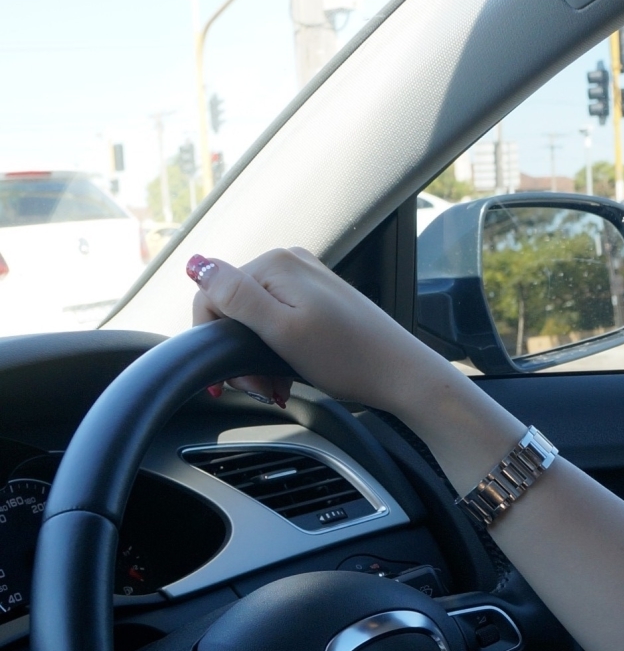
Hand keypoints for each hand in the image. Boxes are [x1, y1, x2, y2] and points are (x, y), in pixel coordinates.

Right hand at [185, 246, 449, 417]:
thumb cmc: (347, 359)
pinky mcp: (317, 299)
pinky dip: (274, 352)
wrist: (401, 375)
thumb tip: (195, 265)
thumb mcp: (283, 331)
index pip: (211, 297)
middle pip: (232, 309)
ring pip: (253, 320)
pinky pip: (277, 323)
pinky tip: (287, 375)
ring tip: (276, 386)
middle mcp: (288, 261)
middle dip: (237, 355)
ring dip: (255, 359)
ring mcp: (305, 279)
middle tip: (260, 388)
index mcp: (274, 262)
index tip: (237, 382)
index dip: (214, 342)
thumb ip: (237, 297)